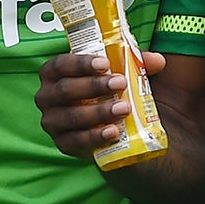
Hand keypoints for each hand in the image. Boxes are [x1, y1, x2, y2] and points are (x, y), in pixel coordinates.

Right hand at [36, 49, 166, 158]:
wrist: (111, 126)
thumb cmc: (110, 91)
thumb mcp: (123, 74)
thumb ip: (138, 65)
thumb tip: (157, 60)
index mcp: (54, 73)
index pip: (59, 64)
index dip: (80, 63)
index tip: (105, 64)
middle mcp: (47, 96)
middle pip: (64, 89)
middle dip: (93, 86)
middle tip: (121, 83)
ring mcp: (53, 121)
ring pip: (70, 116)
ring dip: (98, 111)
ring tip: (124, 108)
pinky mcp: (63, 143)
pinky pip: (75, 141)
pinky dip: (94, 136)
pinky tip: (113, 132)